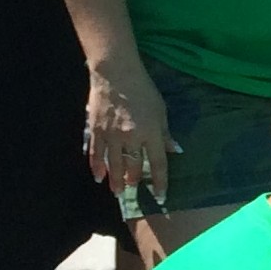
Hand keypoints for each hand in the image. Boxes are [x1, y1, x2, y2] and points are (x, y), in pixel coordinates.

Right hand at [85, 58, 173, 198]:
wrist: (116, 73)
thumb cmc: (143, 89)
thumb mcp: (161, 110)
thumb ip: (165, 133)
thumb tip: (174, 150)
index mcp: (151, 133)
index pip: (158, 163)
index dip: (160, 181)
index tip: (161, 195)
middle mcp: (132, 138)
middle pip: (133, 166)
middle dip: (133, 180)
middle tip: (133, 189)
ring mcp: (112, 135)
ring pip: (114, 164)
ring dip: (115, 180)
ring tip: (117, 191)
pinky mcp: (96, 130)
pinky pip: (96, 153)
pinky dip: (96, 166)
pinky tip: (98, 176)